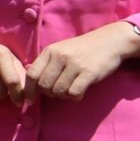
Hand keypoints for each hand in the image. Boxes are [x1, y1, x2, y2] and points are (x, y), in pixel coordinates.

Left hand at [25, 21, 139, 102]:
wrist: (110, 41)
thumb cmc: (82, 49)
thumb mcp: (60, 50)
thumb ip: (46, 64)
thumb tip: (29, 83)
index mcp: (50, 51)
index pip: (31, 74)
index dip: (29, 90)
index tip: (30, 99)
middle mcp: (60, 57)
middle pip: (44, 86)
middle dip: (49, 94)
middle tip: (59, 91)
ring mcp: (74, 64)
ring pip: (59, 91)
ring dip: (63, 95)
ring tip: (71, 89)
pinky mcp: (89, 73)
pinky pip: (74, 93)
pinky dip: (75, 96)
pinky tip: (80, 91)